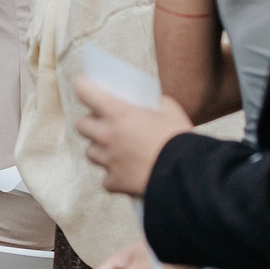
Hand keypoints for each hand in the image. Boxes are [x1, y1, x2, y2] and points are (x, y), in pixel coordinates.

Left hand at [70, 76, 191, 196]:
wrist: (189, 174)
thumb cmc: (180, 139)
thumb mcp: (170, 110)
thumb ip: (151, 103)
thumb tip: (145, 103)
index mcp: (118, 113)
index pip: (85, 92)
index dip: (84, 87)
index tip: (85, 86)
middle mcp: (107, 136)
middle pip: (81, 125)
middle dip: (92, 123)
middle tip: (107, 124)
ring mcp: (108, 160)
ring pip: (91, 152)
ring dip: (101, 150)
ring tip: (120, 150)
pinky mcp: (113, 182)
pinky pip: (106, 177)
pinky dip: (116, 176)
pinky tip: (129, 173)